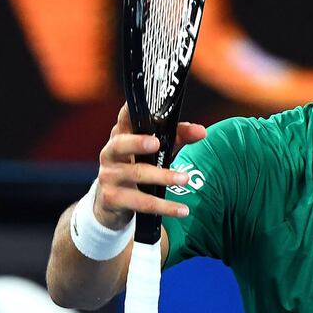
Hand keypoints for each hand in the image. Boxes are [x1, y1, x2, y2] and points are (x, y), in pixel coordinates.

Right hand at [94, 103, 206, 228]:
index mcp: (121, 135)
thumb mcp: (155, 150)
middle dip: (138, 143)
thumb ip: (177, 137)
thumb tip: (202, 132)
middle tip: (157, 143)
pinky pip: (141, 203)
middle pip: (122, 144)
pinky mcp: (113, 199)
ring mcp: (109, 177)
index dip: (129, 110)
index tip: (140, 103)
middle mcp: (110, 153)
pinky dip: (165, 206)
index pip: (124, 118)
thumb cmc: (138, 166)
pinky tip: (183, 210)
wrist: (109, 203)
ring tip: (186, 179)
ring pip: (137, 175)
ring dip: (163, 177)